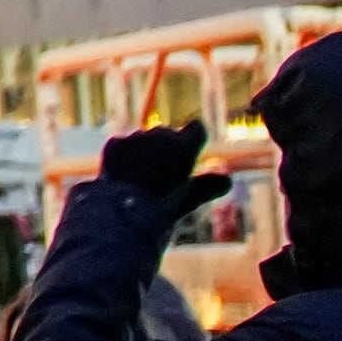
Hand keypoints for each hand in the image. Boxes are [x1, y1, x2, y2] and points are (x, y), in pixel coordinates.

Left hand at [96, 120, 222, 225]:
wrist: (120, 213)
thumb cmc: (160, 209)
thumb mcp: (187, 200)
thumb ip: (206, 187)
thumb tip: (227, 181)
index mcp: (184, 146)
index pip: (196, 128)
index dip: (193, 141)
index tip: (189, 156)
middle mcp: (160, 135)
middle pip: (168, 134)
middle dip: (167, 148)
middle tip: (162, 177)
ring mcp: (135, 137)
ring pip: (144, 138)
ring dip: (144, 151)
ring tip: (139, 180)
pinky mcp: (114, 143)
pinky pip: (123, 145)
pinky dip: (123, 157)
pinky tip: (121, 178)